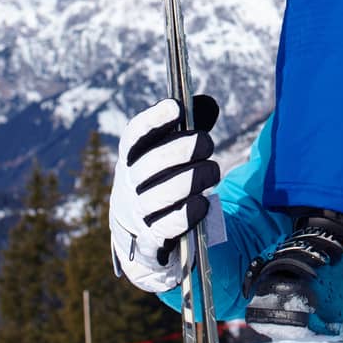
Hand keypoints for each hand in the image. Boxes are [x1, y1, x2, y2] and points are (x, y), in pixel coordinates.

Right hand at [109, 94, 221, 292]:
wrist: (138, 234)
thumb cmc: (159, 180)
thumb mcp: (166, 153)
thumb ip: (189, 126)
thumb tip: (209, 104)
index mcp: (129, 157)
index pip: (134, 135)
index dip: (153, 119)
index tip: (176, 107)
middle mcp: (128, 183)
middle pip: (152, 163)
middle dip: (183, 149)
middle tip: (207, 143)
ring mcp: (137, 212)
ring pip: (163, 194)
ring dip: (193, 180)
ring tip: (214, 171)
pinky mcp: (151, 238)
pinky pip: (170, 225)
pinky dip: (190, 212)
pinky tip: (204, 203)